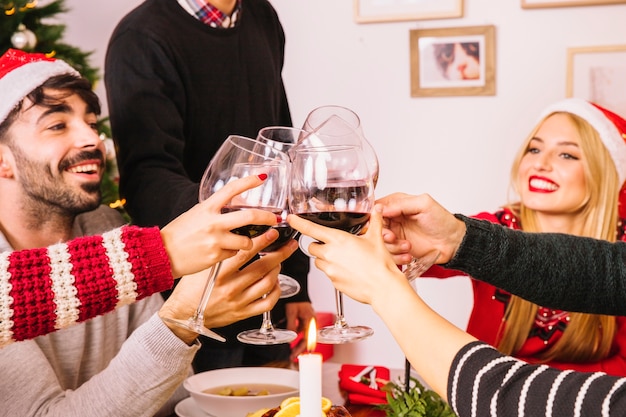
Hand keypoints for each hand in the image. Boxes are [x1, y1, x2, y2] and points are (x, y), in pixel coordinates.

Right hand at [159, 230, 297, 342]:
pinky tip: (275, 283)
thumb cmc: (191, 288)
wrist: (183, 314)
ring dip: (277, 270)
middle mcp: (231, 287)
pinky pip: (267, 303)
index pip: (246, 253)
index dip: (263, 241)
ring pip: (268, 283)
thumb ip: (221, 255)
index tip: (273, 233)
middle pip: (263, 267)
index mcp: (220, 273)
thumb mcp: (202, 267)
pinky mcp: (243, 313)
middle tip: (288, 245)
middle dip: (280, 253)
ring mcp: (239, 302)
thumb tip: (240, 238)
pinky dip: (276, 291)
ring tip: (279, 261)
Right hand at [160, 175, 278, 277]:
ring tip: (242, 243)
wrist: (162, 254)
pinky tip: (221, 253)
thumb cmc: (178, 234)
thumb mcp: (195, 215)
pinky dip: (232, 253)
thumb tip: (232, 208)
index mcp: (207, 208)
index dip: (249, 182)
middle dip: (267, 217)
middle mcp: (213, 222)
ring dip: (248, 242)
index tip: (262, 177)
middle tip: (275, 218)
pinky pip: (234, 254)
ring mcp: (216, 240)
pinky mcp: (216, 256)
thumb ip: (214, 211)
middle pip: (250, 217)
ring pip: (246, 241)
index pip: (231, 189)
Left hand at [284, 302, 315, 359]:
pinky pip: (301, 329)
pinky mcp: (305, 319)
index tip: (296, 355)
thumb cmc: (295, 298)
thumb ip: (291, 325)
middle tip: (293, 356)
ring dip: (297, 342)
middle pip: (307, 339)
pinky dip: (296, 334)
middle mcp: (311, 322)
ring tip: (291, 349)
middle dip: (299, 348)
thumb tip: (290, 338)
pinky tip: (291, 337)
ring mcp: (308, 321)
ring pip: (303, 335)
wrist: (297, 289)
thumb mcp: (291, 312)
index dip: (301, 348)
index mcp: (310, 321)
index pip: (307, 339)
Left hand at [287, 206, 407, 307]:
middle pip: (313, 246)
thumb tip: (377, 211)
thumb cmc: (380, 265)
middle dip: (320, 245)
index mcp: (338, 240)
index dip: (298, 222)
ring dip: (325, 259)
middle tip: (335, 246)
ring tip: (343, 259)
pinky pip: (327, 274)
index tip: (291, 218)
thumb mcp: (376, 239)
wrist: (383, 287)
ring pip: (318, 261)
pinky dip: (333, 271)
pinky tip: (348, 270)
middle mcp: (330, 254)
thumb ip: (374, 222)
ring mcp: (330, 269)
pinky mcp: (333, 282)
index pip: (311, 229)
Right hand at [376, 193, 465, 263]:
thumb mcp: (424, 204)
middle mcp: (393, 218)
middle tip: (392, 237)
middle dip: (382, 234)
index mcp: (397, 204)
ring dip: (392, 246)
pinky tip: (408, 254)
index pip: (376, 208)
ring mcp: (395, 234)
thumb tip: (382, 208)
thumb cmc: (442, 221)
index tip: (383, 224)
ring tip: (407, 246)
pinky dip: (397, 256)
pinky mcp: (398, 248)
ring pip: (379, 242)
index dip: (375, 217)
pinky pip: (388, 253)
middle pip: (374, 227)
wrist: (452, 243)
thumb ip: (401, 203)